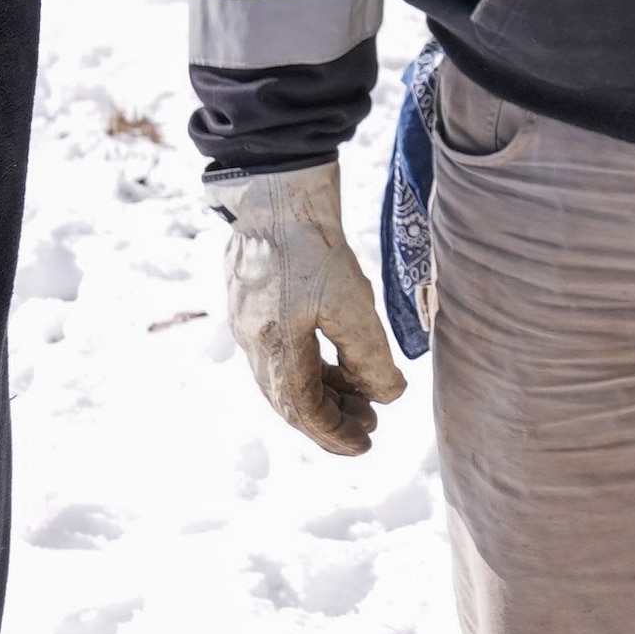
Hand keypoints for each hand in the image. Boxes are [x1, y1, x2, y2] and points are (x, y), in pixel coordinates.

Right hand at [211, 162, 401, 456]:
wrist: (277, 188)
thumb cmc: (314, 245)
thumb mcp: (352, 306)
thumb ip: (370, 358)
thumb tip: (386, 398)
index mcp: (271, 348)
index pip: (302, 410)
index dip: (334, 433)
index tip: (364, 445)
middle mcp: (251, 341)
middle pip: (290, 398)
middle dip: (330, 418)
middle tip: (368, 427)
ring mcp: (248, 320)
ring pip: (286, 374)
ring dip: (323, 391)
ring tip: (360, 397)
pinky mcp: (252, 299)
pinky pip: (282, 350)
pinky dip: (311, 364)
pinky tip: (338, 362)